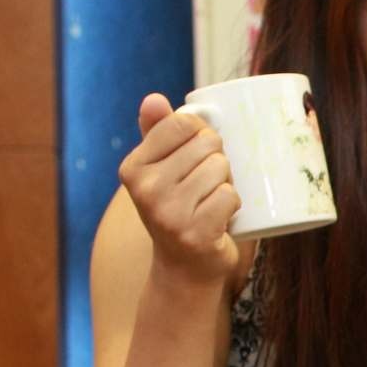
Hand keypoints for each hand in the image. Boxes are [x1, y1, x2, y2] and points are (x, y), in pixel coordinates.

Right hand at [120, 94, 240, 284]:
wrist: (184, 267)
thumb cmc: (178, 209)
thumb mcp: (161, 170)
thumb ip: (157, 132)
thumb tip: (154, 99)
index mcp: (133, 167)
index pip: (183, 124)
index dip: (202, 136)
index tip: (195, 158)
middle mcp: (145, 188)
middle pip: (208, 145)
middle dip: (216, 162)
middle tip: (204, 188)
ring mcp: (168, 212)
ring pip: (221, 168)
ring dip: (226, 184)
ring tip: (210, 203)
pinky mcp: (194, 232)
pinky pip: (230, 196)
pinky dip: (233, 205)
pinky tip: (219, 219)